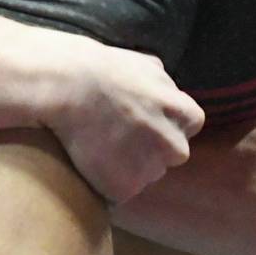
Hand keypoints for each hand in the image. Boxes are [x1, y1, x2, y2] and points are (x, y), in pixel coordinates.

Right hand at [44, 37, 205, 203]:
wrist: (67, 86)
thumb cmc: (102, 70)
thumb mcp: (144, 64)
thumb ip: (163, 83)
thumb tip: (168, 90)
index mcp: (185, 115)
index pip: (188, 127)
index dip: (164, 123)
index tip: (142, 119)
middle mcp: (174, 146)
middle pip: (170, 154)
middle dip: (152, 147)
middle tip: (119, 132)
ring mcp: (151, 170)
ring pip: (145, 173)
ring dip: (129, 165)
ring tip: (99, 142)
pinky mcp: (124, 188)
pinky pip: (119, 190)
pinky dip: (106, 180)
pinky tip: (88, 157)